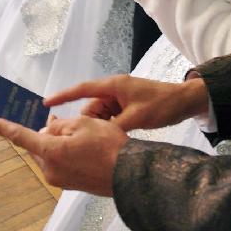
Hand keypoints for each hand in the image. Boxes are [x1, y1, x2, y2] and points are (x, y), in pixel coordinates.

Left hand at [0, 114, 126, 194]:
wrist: (128, 174)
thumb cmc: (107, 145)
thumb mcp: (83, 124)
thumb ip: (59, 126)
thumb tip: (46, 132)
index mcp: (50, 152)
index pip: (21, 137)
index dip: (4, 128)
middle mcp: (49, 170)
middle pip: (37, 146)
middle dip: (43, 133)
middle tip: (57, 120)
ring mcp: (59, 180)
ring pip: (48, 155)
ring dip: (55, 142)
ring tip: (75, 131)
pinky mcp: (69, 184)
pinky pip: (58, 164)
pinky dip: (62, 152)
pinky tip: (78, 145)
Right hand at [44, 74, 209, 132]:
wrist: (184, 102)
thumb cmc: (161, 105)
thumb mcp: (136, 118)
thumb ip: (114, 127)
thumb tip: (95, 137)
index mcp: (113, 86)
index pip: (82, 89)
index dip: (63, 96)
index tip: (46, 103)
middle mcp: (114, 91)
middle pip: (91, 108)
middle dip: (85, 123)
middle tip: (78, 142)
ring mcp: (120, 99)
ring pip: (100, 116)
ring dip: (98, 128)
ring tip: (96, 144)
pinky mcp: (127, 108)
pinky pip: (110, 119)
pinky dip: (107, 128)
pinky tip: (108, 141)